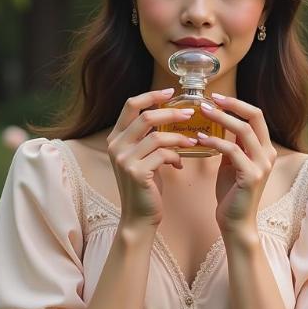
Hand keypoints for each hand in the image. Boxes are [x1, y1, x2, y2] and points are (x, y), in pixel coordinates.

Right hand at [107, 89, 197, 226]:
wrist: (138, 217)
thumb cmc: (145, 186)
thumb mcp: (141, 157)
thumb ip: (147, 138)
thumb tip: (170, 116)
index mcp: (116, 138)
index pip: (130, 105)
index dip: (151, 95)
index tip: (171, 91)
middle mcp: (116, 146)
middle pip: (146, 116)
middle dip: (171, 113)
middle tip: (190, 114)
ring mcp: (125, 160)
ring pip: (158, 136)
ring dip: (179, 138)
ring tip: (191, 142)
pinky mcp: (137, 173)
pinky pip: (163, 155)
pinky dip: (176, 157)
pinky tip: (180, 165)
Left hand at [196, 93, 276, 235]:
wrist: (236, 223)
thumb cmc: (232, 194)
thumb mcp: (232, 164)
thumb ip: (232, 145)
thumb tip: (220, 125)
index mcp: (264, 149)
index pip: (256, 116)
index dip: (236, 104)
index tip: (216, 98)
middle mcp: (268, 154)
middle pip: (254, 117)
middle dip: (231, 105)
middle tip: (208, 100)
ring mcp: (262, 165)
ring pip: (243, 130)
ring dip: (220, 119)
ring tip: (202, 114)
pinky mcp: (251, 176)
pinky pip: (232, 151)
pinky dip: (215, 142)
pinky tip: (200, 139)